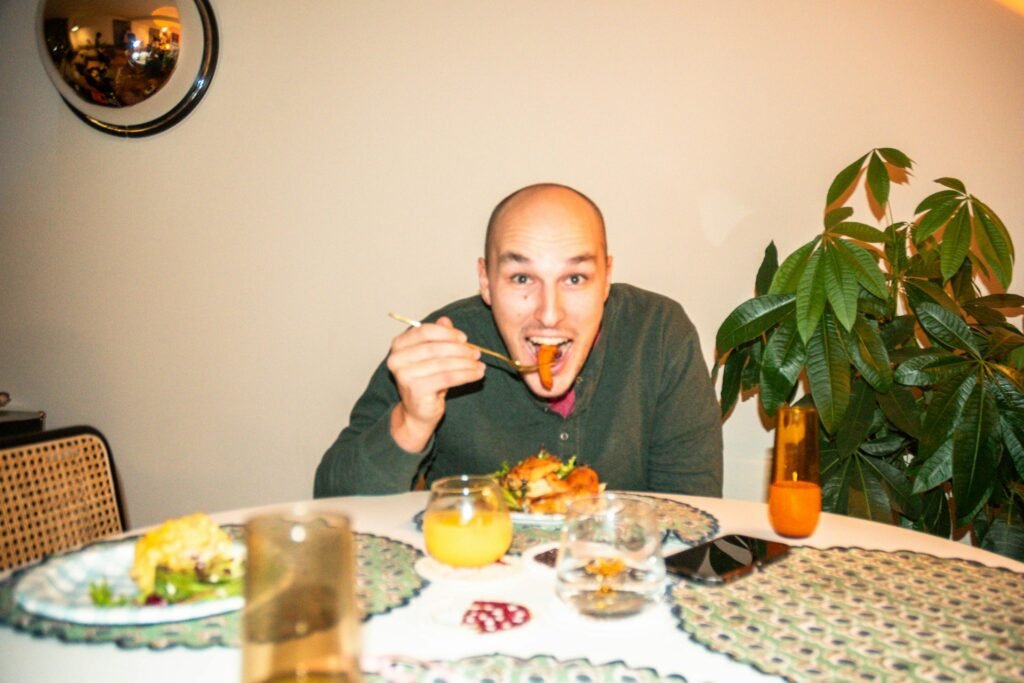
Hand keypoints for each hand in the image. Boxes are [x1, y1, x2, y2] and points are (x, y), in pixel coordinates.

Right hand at [387, 316, 483, 451]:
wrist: (417, 412)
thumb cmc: (425, 381)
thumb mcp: (431, 356)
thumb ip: (437, 337)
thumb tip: (445, 320)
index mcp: (399, 345)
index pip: (424, 331)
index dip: (447, 333)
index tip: (464, 338)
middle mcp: (397, 359)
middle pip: (434, 347)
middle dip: (460, 349)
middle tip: (476, 352)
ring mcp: (405, 375)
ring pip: (443, 363)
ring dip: (466, 363)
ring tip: (480, 364)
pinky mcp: (416, 389)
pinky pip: (447, 378)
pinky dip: (466, 375)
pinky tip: (477, 374)